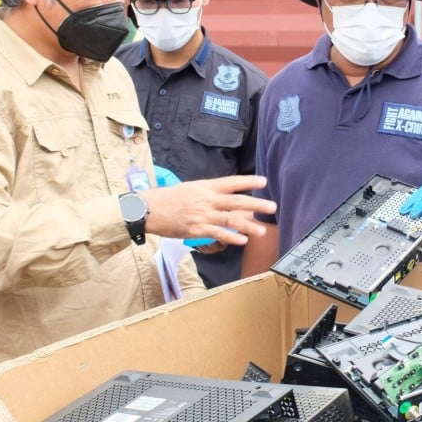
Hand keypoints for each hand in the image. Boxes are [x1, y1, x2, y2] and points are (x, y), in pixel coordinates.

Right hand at [142, 175, 276, 246]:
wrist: (148, 209)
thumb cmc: (169, 198)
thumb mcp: (191, 188)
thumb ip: (209, 193)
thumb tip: (226, 198)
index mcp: (206, 187)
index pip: (232, 182)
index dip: (248, 181)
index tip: (264, 181)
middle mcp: (207, 199)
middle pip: (236, 201)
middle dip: (256, 204)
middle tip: (272, 207)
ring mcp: (203, 215)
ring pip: (230, 220)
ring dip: (248, 226)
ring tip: (262, 231)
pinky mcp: (196, 229)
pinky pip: (217, 233)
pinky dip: (231, 237)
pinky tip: (243, 241)